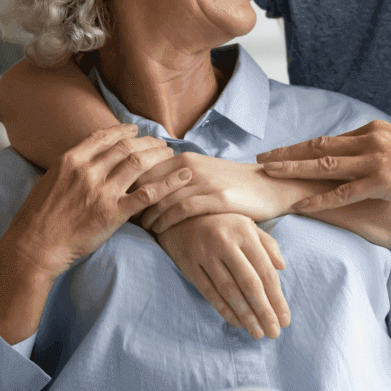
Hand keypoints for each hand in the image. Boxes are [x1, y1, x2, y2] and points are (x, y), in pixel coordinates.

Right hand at [5, 124, 190, 279]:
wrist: (33, 247)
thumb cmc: (37, 218)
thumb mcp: (50, 181)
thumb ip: (72, 167)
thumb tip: (88, 157)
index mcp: (71, 160)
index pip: (104, 137)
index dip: (124, 131)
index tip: (136, 130)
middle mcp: (88, 171)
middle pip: (126, 147)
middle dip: (147, 142)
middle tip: (159, 142)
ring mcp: (102, 192)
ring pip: (139, 163)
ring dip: (158, 155)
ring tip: (169, 153)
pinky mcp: (114, 213)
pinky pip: (148, 194)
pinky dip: (169, 183)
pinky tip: (182, 176)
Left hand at [139, 151, 312, 232]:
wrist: (268, 186)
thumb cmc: (232, 183)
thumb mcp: (203, 174)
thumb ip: (178, 179)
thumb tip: (149, 191)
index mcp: (186, 159)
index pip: (147, 169)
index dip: (131, 186)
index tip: (121, 201)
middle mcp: (192, 167)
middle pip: (151, 183)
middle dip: (135, 200)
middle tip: (124, 217)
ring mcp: (205, 182)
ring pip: (165, 198)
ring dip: (149, 215)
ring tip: (142, 227)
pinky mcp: (218, 198)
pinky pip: (184, 209)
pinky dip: (167, 221)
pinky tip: (160, 231)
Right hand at [156, 214, 289, 339]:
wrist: (183, 215)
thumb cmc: (223, 223)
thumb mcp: (247, 225)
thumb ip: (267, 244)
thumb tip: (282, 267)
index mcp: (244, 232)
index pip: (265, 270)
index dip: (276, 297)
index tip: (285, 319)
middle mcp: (225, 242)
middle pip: (249, 283)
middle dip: (264, 311)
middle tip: (274, 332)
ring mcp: (206, 255)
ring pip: (229, 291)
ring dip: (245, 315)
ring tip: (258, 332)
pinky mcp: (191, 266)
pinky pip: (209, 293)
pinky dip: (224, 310)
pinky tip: (237, 322)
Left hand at [255, 120, 390, 212]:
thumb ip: (376, 150)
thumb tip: (358, 155)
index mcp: (373, 130)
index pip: (330, 138)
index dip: (303, 146)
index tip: (282, 151)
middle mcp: (370, 140)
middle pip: (319, 145)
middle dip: (288, 152)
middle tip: (262, 158)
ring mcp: (375, 161)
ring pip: (324, 164)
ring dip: (293, 168)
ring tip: (269, 173)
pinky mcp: (381, 182)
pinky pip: (343, 192)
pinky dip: (319, 198)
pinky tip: (300, 203)